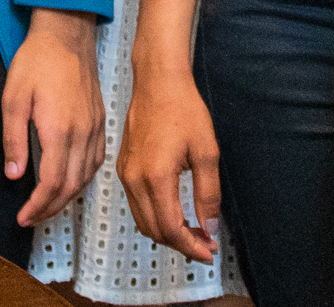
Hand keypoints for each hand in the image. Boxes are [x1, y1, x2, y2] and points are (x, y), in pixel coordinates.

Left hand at [4, 8, 104, 225]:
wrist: (66, 33)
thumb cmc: (38, 60)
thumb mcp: (13, 97)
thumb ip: (13, 139)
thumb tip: (14, 175)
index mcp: (59, 129)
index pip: (51, 183)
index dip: (37, 206)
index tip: (23, 217)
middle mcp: (82, 133)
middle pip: (70, 187)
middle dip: (50, 209)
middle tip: (31, 218)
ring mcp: (95, 128)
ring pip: (85, 178)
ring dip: (66, 198)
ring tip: (47, 206)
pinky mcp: (100, 122)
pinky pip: (95, 162)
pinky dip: (83, 180)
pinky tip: (71, 182)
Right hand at [119, 58, 222, 261]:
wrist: (158, 81)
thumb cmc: (184, 109)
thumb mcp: (206, 151)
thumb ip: (208, 194)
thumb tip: (209, 227)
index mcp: (155, 177)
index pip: (171, 229)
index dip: (191, 246)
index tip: (210, 252)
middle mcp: (134, 180)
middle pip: (154, 230)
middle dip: (181, 244)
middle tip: (206, 244)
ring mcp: (125, 174)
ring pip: (143, 221)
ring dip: (168, 233)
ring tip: (194, 232)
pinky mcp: (123, 168)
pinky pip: (137, 205)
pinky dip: (156, 217)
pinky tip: (176, 213)